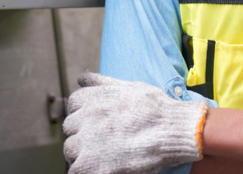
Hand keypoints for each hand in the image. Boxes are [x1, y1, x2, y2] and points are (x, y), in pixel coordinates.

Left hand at [63, 72, 207, 173]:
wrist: (172, 130)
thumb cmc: (156, 108)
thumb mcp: (129, 86)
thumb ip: (102, 82)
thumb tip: (82, 78)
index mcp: (91, 98)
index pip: (73, 105)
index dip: (85, 114)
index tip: (98, 122)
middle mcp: (84, 118)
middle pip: (70, 128)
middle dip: (83, 134)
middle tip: (103, 141)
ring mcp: (86, 142)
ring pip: (70, 150)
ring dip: (82, 153)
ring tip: (104, 155)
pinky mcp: (91, 166)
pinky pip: (76, 170)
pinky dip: (85, 170)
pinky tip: (102, 167)